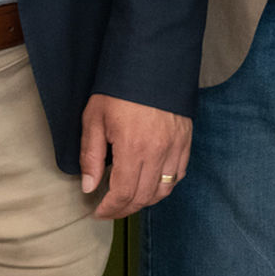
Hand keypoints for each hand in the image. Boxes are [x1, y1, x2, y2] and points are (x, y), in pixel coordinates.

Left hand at [80, 95, 192, 219]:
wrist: (151, 63)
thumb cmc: (119, 89)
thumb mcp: (94, 119)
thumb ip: (91, 156)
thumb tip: (89, 186)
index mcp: (133, 147)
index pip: (124, 193)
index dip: (110, 209)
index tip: (98, 212)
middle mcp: (158, 151)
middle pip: (144, 196)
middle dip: (124, 209)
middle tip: (110, 210)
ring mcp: (175, 147)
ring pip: (164, 189)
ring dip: (145, 200)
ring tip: (129, 199)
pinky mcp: (186, 140)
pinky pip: (179, 174)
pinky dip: (165, 185)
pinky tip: (151, 183)